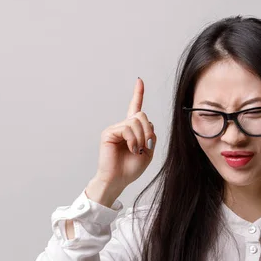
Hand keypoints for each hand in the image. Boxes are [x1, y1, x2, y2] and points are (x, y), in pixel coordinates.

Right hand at [90, 78, 156, 200]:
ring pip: (136, 122)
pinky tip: (131, 149)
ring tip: (136, 150)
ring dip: (141, 138)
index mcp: (133, 130)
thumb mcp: (148, 152)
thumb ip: (150, 136)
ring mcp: (115, 128)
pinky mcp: (109, 132)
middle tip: (145, 146)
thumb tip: (147, 124)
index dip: (138, 94)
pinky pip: (127, 129)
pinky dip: (133, 140)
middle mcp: (123, 126)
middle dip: (148, 131)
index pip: (135, 108)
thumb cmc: (131, 168)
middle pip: (142, 115)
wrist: (118, 180)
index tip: (139, 81)